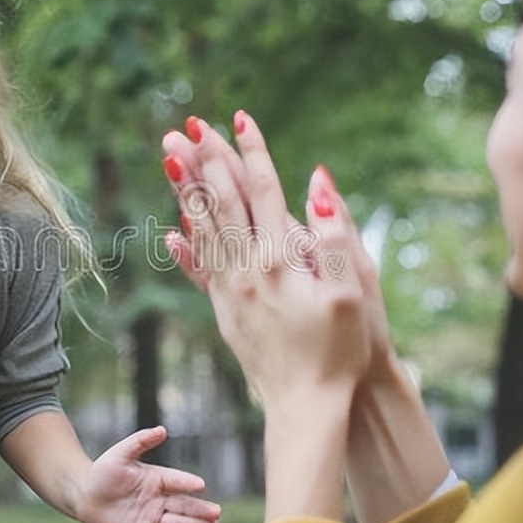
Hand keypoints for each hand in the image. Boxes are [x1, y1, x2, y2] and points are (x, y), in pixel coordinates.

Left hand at [75, 426, 220, 522]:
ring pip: (176, 522)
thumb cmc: (103, 471)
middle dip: (200, 509)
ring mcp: (151, 518)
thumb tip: (163, 429)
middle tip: (217, 512)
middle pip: (183, 505)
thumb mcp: (121, 453)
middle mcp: (158, 499)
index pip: (176, 481)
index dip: (187, 483)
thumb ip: (141, 441)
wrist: (85, 493)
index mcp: (157, 479)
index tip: (200, 485)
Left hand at [160, 113, 373, 406]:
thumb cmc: (340, 351)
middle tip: (186, 125)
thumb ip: (333, 235)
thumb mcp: (353, 291)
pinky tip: (172, 228)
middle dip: (206, 160)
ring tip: (170, 158)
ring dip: (186, 189)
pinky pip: (199, 269)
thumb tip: (317, 180)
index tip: (238, 117)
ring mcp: (230, 291)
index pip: (261, 190)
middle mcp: (248, 269)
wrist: (306, 406)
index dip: (250, 151)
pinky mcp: (224, 312)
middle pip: (222, 202)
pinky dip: (186, 243)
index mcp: (280, 259)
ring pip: (203, 228)